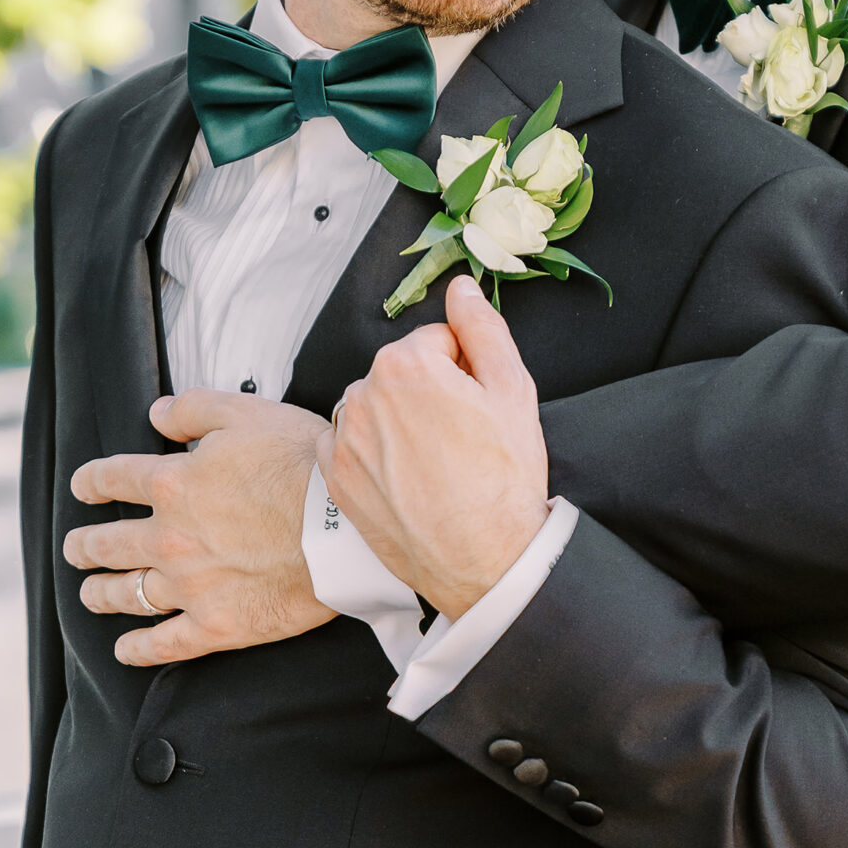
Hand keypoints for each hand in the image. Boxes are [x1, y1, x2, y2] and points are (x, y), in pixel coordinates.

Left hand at [65, 389, 333, 666]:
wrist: (345, 528)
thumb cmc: (304, 466)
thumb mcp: (247, 414)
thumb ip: (193, 410)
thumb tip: (156, 414)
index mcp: (172, 484)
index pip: (112, 481)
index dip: (90, 483)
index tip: (83, 489)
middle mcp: (169, 538)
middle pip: (107, 544)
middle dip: (84, 545)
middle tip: (76, 548)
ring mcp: (189, 587)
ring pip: (126, 594)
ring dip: (100, 593)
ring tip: (90, 593)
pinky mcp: (216, 625)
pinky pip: (163, 644)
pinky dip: (138, 649)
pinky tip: (124, 649)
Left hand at [320, 275, 549, 622]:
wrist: (482, 559)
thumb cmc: (504, 478)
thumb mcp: (513, 390)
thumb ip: (482, 328)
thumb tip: (461, 287)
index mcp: (405, 363)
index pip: (436, 343)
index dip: (465, 372)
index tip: (478, 408)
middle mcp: (362, 394)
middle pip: (401, 374)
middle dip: (429, 395)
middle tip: (463, 441)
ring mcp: (343, 439)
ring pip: (375, 408)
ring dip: (400, 423)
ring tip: (436, 464)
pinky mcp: (335, 478)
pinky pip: (350, 445)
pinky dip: (374, 454)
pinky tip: (407, 480)